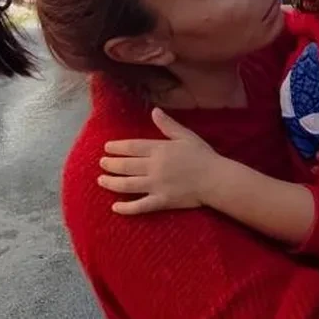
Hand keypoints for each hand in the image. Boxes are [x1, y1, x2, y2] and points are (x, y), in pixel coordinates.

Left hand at [99, 109, 219, 215]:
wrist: (216, 179)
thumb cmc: (203, 156)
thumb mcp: (186, 136)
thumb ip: (168, 125)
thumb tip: (154, 111)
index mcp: (160, 149)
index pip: (132, 147)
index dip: (117, 147)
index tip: (106, 148)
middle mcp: (154, 167)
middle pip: (126, 166)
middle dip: (111, 164)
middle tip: (101, 163)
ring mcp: (156, 185)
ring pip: (127, 185)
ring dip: (112, 183)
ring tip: (101, 180)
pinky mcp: (161, 201)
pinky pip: (140, 206)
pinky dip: (126, 208)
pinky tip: (115, 207)